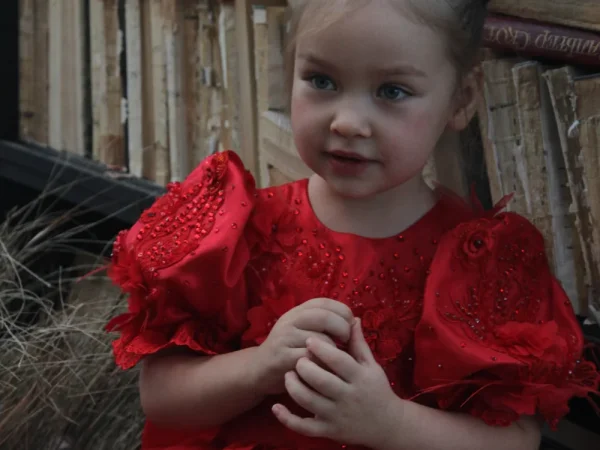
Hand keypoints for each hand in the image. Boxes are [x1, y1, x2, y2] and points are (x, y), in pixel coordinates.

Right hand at [255, 298, 353, 394]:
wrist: (259, 370)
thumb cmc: (289, 350)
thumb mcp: (305, 331)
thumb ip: (327, 324)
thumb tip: (357, 320)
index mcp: (297, 311)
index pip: (325, 302)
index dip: (343, 312)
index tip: (350, 326)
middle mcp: (290, 321)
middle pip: (324, 316)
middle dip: (342, 329)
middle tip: (346, 342)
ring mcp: (285, 338)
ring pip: (321, 340)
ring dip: (334, 351)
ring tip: (336, 358)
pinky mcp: (282, 358)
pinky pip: (312, 360)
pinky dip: (323, 365)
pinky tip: (325, 369)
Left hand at [272, 318, 400, 448]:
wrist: (387, 425)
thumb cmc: (376, 390)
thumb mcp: (371, 366)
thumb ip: (359, 343)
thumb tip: (352, 318)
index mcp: (360, 378)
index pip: (339, 361)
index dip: (322, 349)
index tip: (308, 339)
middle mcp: (349, 397)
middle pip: (322, 381)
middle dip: (306, 367)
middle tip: (298, 358)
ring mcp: (337, 416)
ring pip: (310, 402)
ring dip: (294, 387)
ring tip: (289, 374)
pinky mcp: (328, 431)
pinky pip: (304, 427)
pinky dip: (288, 419)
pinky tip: (276, 407)